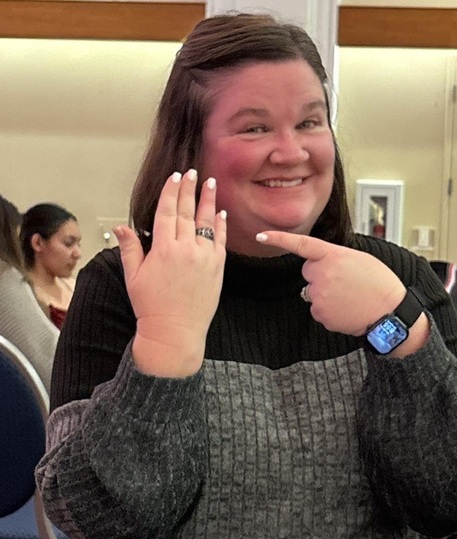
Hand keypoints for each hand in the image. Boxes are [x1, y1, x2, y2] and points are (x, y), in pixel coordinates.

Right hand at [115, 170, 226, 376]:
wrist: (174, 333)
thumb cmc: (151, 307)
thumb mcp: (134, 276)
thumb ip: (130, 248)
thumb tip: (121, 226)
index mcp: (163, 249)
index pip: (167, 212)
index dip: (171, 192)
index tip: (175, 177)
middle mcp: (186, 250)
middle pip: (186, 212)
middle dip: (189, 189)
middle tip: (192, 172)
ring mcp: (204, 258)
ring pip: (207, 223)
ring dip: (208, 201)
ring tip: (210, 184)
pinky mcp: (217, 269)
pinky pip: (220, 242)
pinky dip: (221, 226)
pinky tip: (220, 213)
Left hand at [256, 230, 428, 349]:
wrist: (389, 312)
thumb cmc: (379, 283)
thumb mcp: (359, 259)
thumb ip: (335, 257)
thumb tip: (320, 265)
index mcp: (333, 255)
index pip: (301, 245)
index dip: (279, 239)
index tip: (260, 236)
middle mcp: (322, 274)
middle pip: (308, 272)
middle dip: (321, 275)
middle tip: (346, 281)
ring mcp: (320, 295)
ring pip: (313, 292)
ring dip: (326, 294)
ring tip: (349, 296)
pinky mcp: (320, 314)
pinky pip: (318, 309)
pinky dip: (330, 310)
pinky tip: (346, 308)